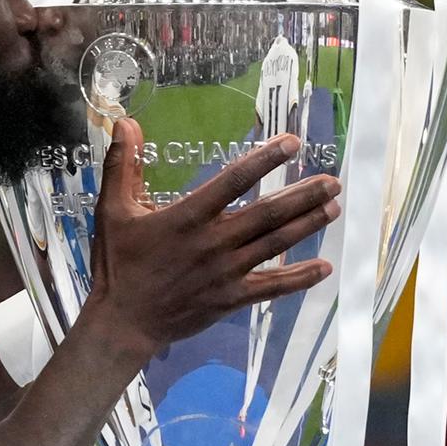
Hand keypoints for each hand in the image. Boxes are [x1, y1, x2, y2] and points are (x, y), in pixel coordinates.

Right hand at [81, 118, 338, 359]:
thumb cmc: (118, 264)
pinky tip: (324, 268)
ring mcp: (226, 272)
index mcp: (187, 217)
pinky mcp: (231, 299)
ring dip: (307, 225)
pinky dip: (299, 278)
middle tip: (332, 181)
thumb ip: (122, 165)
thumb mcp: (112, 210)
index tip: (292, 143)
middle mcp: (213, 242)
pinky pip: (272, 287)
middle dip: (303, 195)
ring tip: (334, 207)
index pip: (233, 181)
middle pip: (267, 214)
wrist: (122, 322)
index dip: (265, 159)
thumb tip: (125, 123)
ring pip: (275, 244)